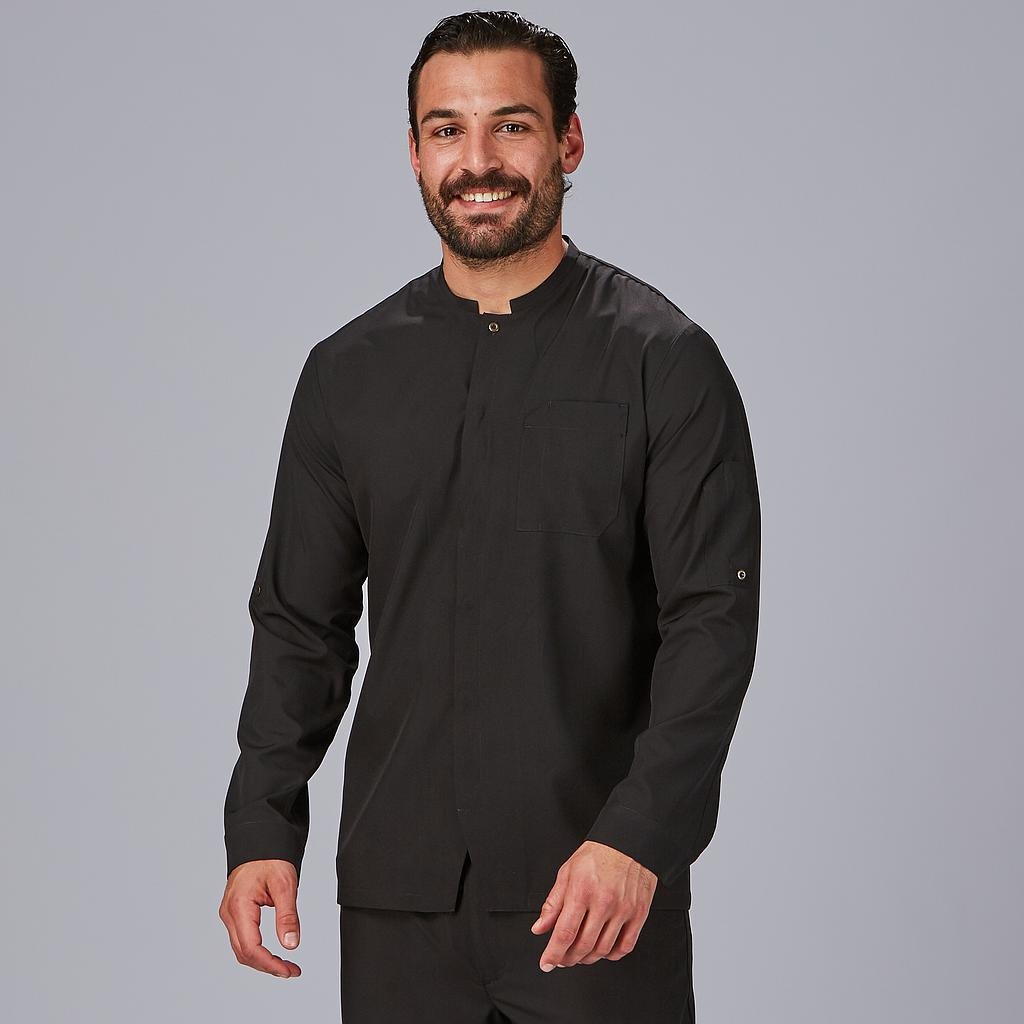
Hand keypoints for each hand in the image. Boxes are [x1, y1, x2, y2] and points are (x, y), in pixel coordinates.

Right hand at [219, 859, 301, 978]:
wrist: (260, 842)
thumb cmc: (270, 858)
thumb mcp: (285, 885)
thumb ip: (288, 916)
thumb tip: (291, 944)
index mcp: (239, 907)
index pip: (251, 948)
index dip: (270, 964)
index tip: (289, 970)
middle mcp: (229, 913)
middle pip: (244, 953)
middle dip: (268, 966)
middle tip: (292, 971)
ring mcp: (229, 914)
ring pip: (242, 949)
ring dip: (262, 961)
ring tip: (286, 966)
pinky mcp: (234, 913)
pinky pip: (242, 939)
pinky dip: (257, 950)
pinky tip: (272, 953)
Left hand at [530, 841, 657, 970]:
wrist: (627, 842)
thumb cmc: (597, 855)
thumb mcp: (567, 873)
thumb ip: (553, 903)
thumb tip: (540, 927)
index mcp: (582, 891)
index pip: (565, 932)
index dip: (553, 953)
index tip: (546, 963)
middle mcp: (604, 902)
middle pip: (583, 945)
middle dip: (568, 958)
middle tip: (561, 958)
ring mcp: (623, 910)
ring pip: (603, 950)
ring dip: (587, 958)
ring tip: (579, 954)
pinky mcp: (638, 914)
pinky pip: (625, 946)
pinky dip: (611, 955)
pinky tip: (602, 950)